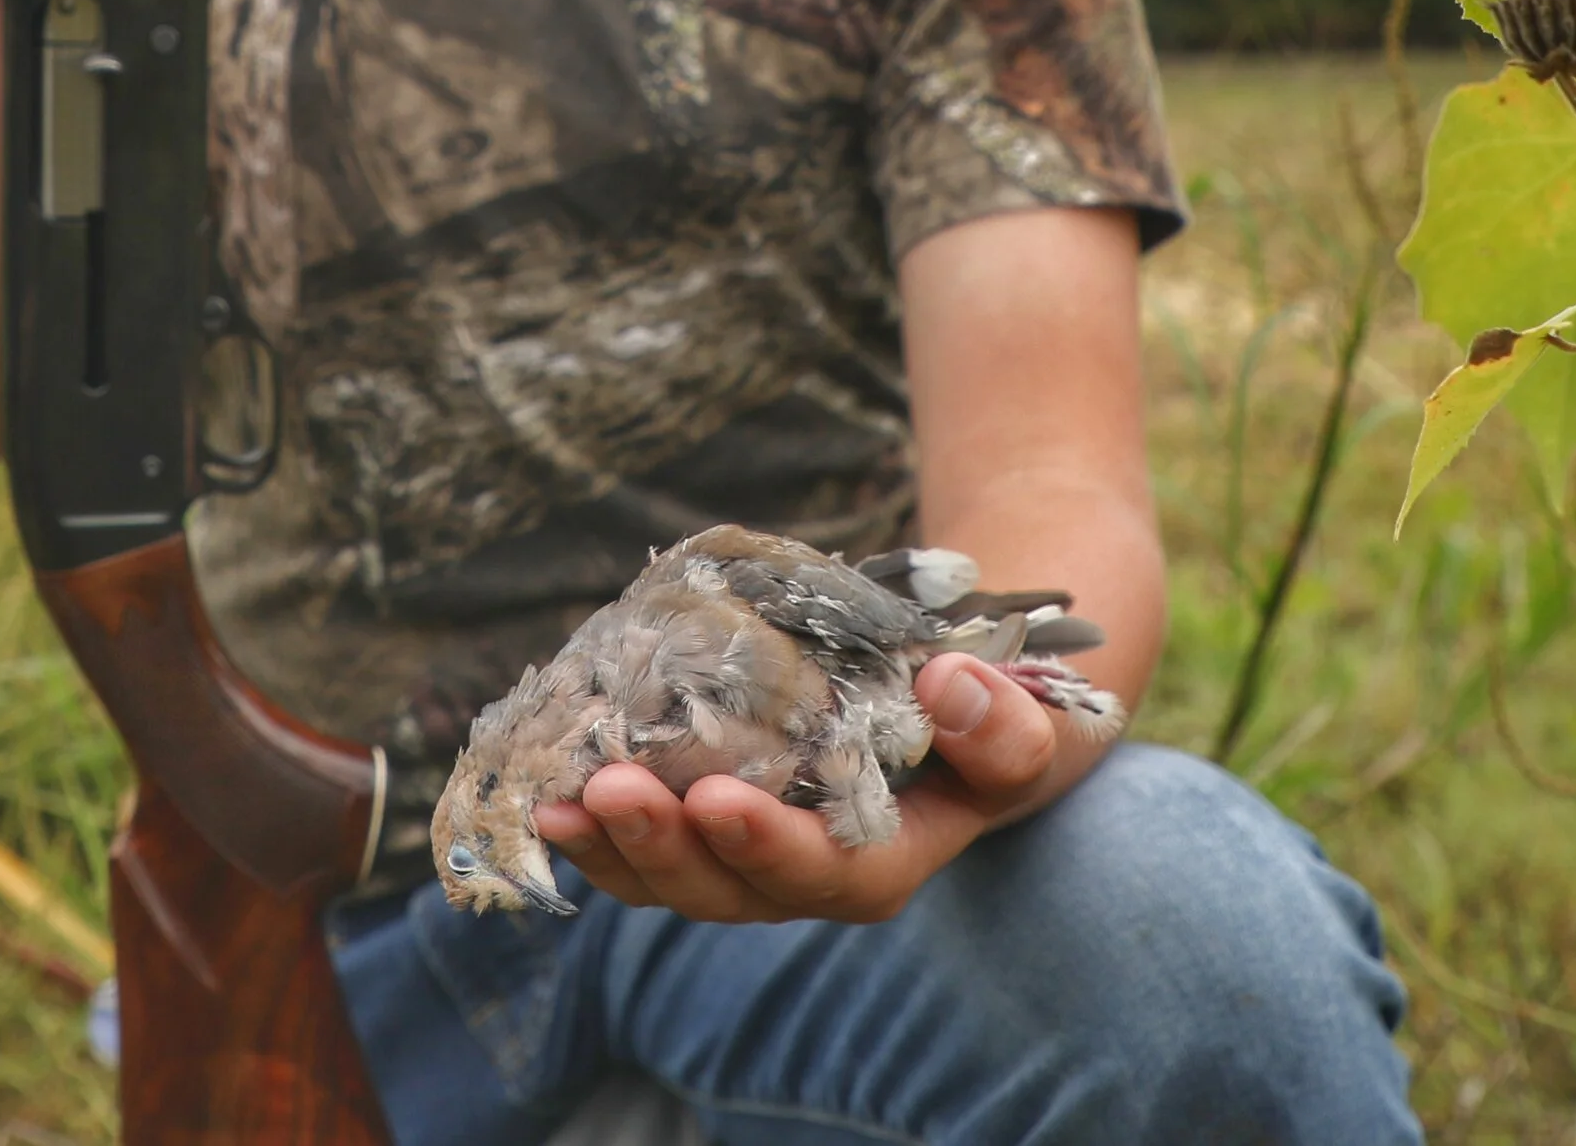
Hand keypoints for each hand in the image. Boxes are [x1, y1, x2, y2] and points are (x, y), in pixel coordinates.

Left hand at [534, 655, 1056, 924]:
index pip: (826, 875)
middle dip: (665, 846)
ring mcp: (750, 859)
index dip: (767, 847)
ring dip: (612, 847)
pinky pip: (644, 849)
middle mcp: (809, 877)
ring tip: (557, 799)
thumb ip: (1002, 721)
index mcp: (886, 861)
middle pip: (728, 889)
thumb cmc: (991, 722)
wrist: (953, 712)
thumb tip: (949, 684)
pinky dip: (596, 830)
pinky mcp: (706, 827)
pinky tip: (547, 792)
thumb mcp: (1028, 722)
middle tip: (611, 788)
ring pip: (673, 881)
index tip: (715, 800)